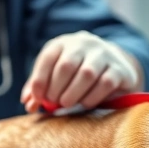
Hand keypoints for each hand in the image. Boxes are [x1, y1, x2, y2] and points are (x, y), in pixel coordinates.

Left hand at [21, 30, 140, 111]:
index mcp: (64, 43)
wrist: (114, 66)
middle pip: (66, 65)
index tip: (37, 99)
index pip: (48, 57)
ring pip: (86, 74)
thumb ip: (40, 89)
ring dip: (73, 94)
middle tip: (53, 103)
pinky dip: (91, 97)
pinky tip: (85, 104)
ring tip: (66, 104)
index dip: (39, 79)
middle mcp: (84, 44)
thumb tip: (28, 104)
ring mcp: (104, 54)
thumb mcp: (56, 76)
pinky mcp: (119, 69)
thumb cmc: (77, 74)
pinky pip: (105, 84)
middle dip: (56, 88)